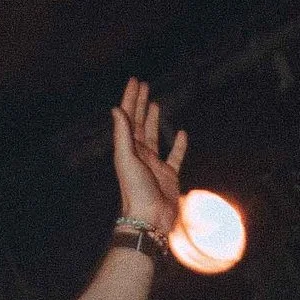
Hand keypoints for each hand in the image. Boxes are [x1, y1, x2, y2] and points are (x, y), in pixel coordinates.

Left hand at [110, 77, 188, 240]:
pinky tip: (183, 133)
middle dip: (141, 104)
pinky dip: (179, 145)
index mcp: (129, 149)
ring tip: (156, 104)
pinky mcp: (169, 176)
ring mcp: (155, 164)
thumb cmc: (136, 190)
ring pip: (155, 136)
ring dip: (155, 120)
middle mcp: (140, 154)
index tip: (135, 81)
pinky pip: (175, 156)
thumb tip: (116, 109)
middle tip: (144, 85)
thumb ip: (122, 134)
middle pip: (140, 123)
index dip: (131, 99)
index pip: (129, 118)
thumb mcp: (127, 159)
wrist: (149, 218)